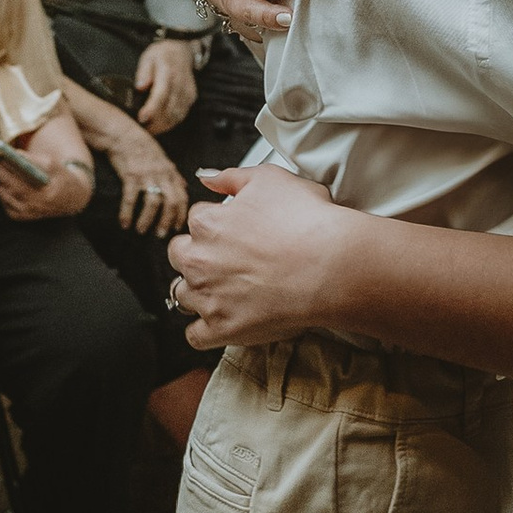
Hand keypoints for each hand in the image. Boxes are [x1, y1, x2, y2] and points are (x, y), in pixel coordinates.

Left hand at [0, 118, 92, 223]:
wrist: (70, 198)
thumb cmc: (60, 176)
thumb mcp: (51, 163)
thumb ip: (32, 160)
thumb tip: (11, 153)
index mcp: (45, 192)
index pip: (19, 178)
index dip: (4, 165)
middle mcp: (34, 206)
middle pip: (7, 186)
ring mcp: (25, 214)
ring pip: (2, 194)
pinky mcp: (19, 217)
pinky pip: (3, 201)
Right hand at [109, 132, 189, 238]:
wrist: (123, 135)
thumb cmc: (143, 147)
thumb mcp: (163, 159)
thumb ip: (174, 175)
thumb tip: (185, 187)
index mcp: (170, 172)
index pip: (182, 196)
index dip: (181, 214)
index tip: (177, 227)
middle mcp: (161, 174)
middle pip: (171, 202)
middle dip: (167, 221)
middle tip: (160, 235)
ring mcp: (146, 175)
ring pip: (153, 203)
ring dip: (147, 220)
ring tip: (141, 231)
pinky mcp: (130, 176)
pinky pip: (131, 198)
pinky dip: (127, 213)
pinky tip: (124, 223)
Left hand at [131, 36, 197, 135]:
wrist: (181, 51)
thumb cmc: (161, 55)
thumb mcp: (148, 57)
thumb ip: (144, 72)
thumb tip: (140, 86)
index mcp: (168, 72)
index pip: (161, 93)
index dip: (152, 108)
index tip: (141, 118)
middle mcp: (181, 83)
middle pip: (169, 109)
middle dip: (155, 122)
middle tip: (140, 129)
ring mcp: (188, 92)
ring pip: (176, 115)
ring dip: (162, 126)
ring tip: (148, 130)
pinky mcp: (191, 98)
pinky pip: (181, 115)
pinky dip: (170, 123)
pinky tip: (159, 126)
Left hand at [169, 163, 354, 347]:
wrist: (332, 266)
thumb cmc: (308, 222)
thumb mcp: (270, 179)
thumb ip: (232, 177)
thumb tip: (208, 178)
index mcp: (208, 223)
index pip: (197, 219)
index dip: (217, 223)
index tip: (233, 231)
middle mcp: (199, 260)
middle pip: (180, 256)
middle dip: (198, 256)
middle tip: (227, 259)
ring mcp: (208, 297)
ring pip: (182, 295)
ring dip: (198, 292)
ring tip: (226, 291)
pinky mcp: (221, 329)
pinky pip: (195, 335)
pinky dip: (204, 330)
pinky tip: (220, 321)